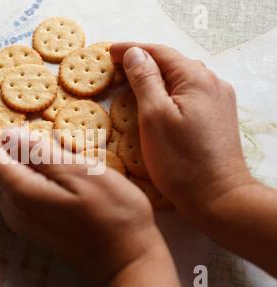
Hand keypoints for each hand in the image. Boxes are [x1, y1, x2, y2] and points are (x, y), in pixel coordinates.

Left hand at [0, 107, 181, 286]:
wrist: (125, 258)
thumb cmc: (112, 213)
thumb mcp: (80, 173)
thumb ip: (41, 154)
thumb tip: (9, 135)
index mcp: (22, 192)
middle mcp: (13, 208)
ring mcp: (21, 220)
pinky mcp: (32, 225)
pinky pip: (6, 192)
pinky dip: (3, 171)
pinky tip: (18, 161)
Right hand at [111, 43, 255, 218]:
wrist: (218, 196)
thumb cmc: (181, 161)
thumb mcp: (154, 117)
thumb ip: (144, 80)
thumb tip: (135, 54)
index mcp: (196, 79)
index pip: (159, 52)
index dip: (132, 49)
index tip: (109, 52)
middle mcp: (212, 83)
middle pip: (172, 63)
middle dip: (143, 62)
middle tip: (116, 67)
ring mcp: (218, 100)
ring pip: (181, 79)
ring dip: (156, 77)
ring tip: (132, 82)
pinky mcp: (218, 117)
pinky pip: (189, 94)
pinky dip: (169, 92)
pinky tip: (157, 101)